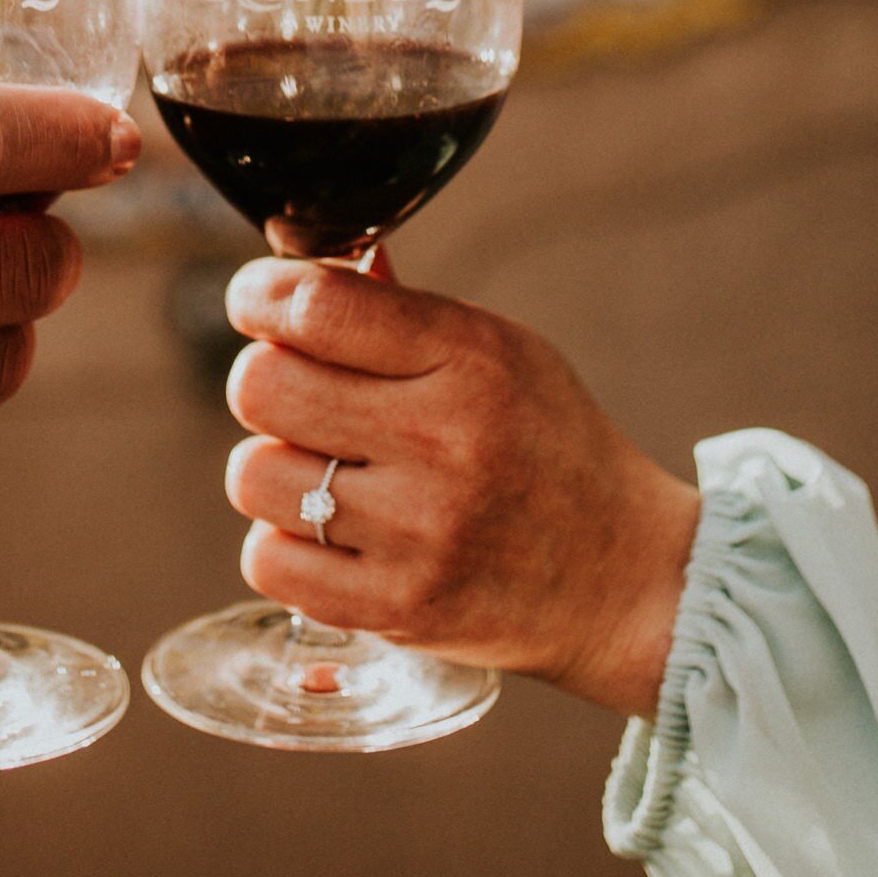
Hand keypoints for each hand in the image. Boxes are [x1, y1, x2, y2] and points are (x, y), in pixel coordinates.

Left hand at [223, 261, 698, 717]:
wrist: (623, 578)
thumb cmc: (550, 446)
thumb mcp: (501, 351)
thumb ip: (400, 312)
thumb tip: (304, 267)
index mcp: (468, 358)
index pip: (316, 307)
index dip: (259, 295)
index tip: (256, 301)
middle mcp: (440, 441)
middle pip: (263, 386)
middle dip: (265, 378)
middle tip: (297, 392)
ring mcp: (417, 532)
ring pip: (253, 474)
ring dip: (274, 466)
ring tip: (324, 469)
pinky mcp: (398, 609)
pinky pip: (269, 561)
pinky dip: (283, 543)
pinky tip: (331, 532)